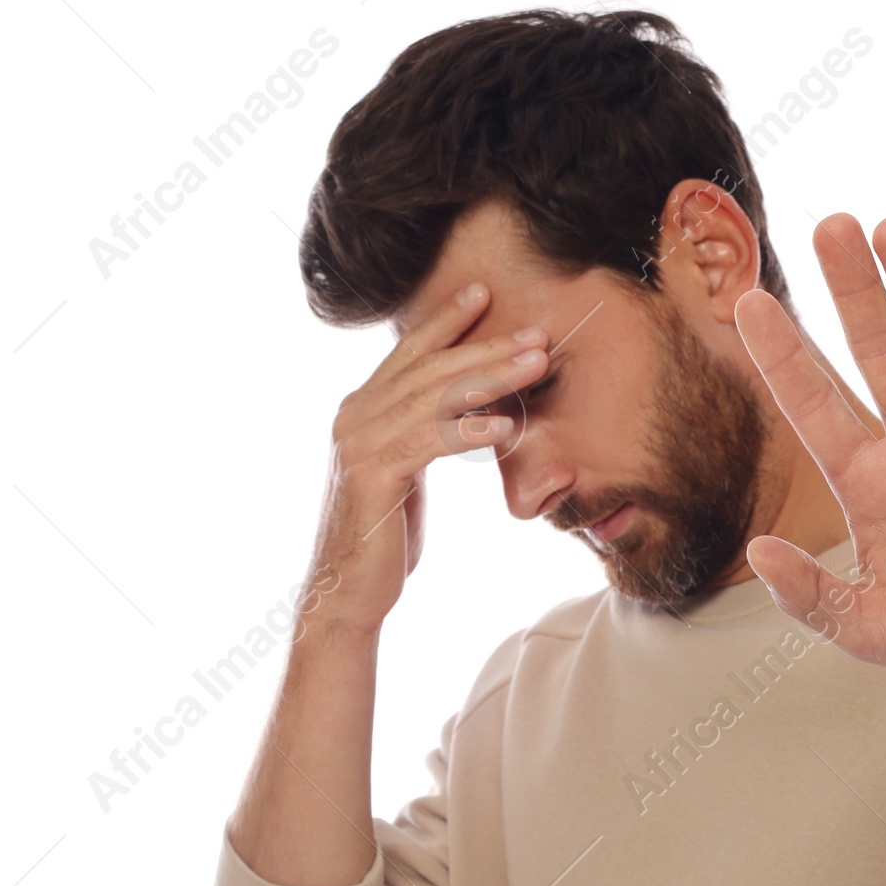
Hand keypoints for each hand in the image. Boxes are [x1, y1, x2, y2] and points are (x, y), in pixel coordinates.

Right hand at [306, 282, 550, 636]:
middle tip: (536, 334)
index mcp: (363, 409)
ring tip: (535, 366)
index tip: (485, 292)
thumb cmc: (385, 537)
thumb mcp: (406, 473)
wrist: (348, 593)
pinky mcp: (371, 476)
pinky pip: (427, 442)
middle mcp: (354, 416)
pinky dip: (468, 430)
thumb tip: (462, 413)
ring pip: (433, 398)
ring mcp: (358, 444)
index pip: (410, 354)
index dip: (446, 321)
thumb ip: (422, 435)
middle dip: (486, 347)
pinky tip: (506, 426)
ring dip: (489, 378)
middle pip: (429, 369)